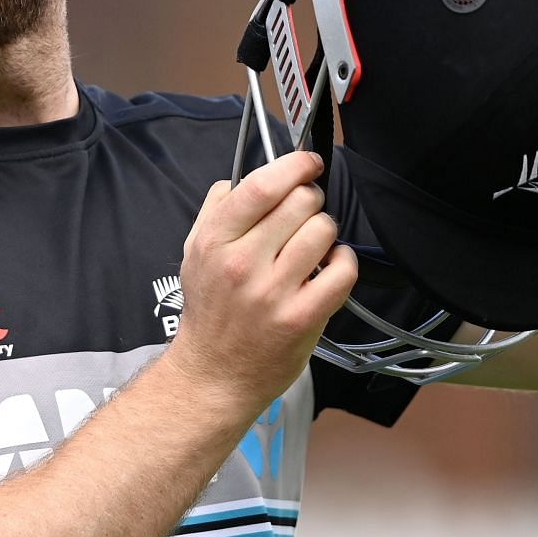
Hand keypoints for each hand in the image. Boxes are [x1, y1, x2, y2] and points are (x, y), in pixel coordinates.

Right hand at [168, 151, 356, 408]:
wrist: (214, 374)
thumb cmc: (210, 313)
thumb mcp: (194, 255)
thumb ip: (214, 212)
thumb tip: (239, 180)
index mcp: (215, 241)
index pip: (262, 186)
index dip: (295, 165)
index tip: (309, 162)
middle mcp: (242, 263)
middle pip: (300, 202)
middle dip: (311, 200)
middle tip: (306, 214)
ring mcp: (273, 292)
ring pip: (323, 230)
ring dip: (326, 231)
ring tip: (315, 246)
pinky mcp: (302, 318)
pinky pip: (341, 270)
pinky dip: (343, 262)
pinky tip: (330, 268)